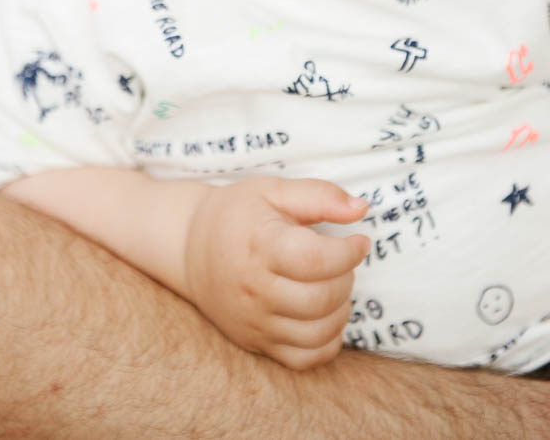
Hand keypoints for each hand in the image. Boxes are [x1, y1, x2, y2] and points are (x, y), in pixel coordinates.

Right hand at [183, 177, 368, 369]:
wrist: (189, 247)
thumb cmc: (237, 214)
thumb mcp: (273, 190)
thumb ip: (320, 195)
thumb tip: (362, 208)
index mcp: (259, 245)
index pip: (316, 260)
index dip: (349, 252)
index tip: (358, 241)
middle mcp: (254, 288)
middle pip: (321, 298)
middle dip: (346, 279)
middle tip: (342, 261)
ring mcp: (253, 321)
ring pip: (317, 332)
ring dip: (340, 309)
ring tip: (333, 284)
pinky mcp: (255, 342)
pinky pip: (304, 359)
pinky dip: (327, 341)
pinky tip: (324, 313)